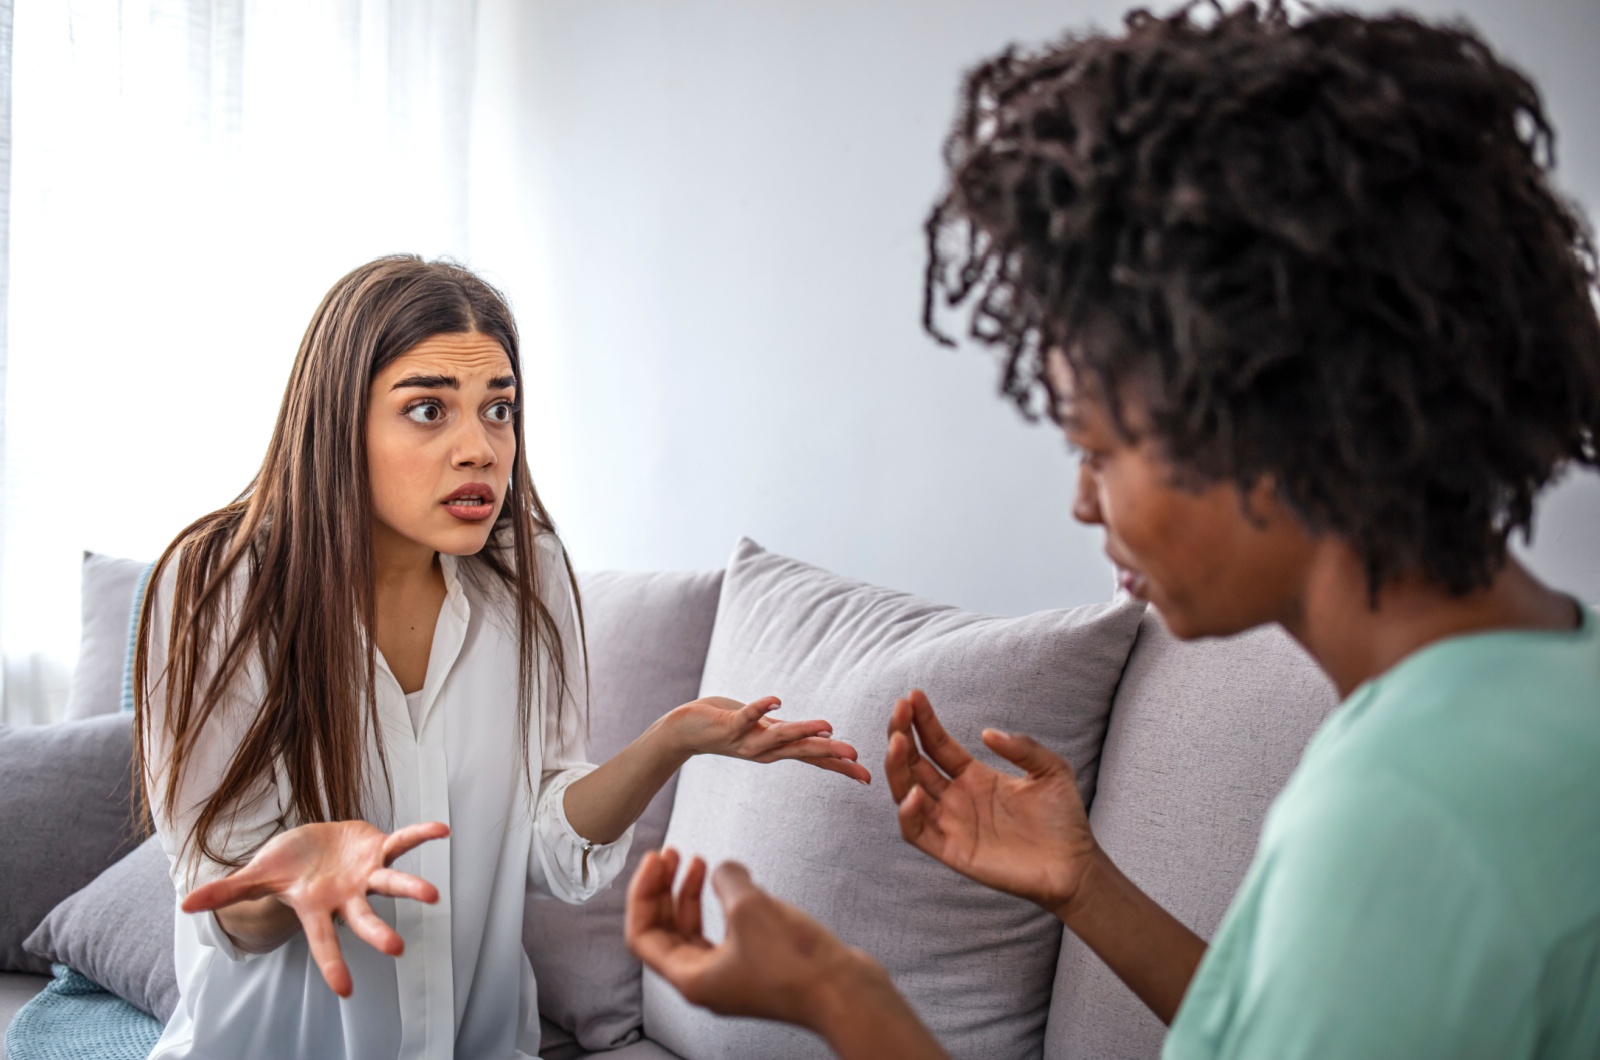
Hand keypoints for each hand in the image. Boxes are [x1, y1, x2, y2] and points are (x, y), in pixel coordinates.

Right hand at [182, 820, 447, 996]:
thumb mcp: (257, 876)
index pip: (324, 942)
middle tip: (397, 949)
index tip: (346, 991)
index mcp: (318, 908)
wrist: (309, 843)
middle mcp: (347, 897)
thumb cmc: (286, 866)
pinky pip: (403, 842)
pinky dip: (420, 835)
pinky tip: (442, 830)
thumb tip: (185, 907)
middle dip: (378, 933)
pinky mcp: (379, 848)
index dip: (333, 964)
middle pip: (364, 918)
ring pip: (391, 882)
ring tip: (433, 896)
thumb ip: (228, 891)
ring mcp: (366, 874)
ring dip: (411, 887)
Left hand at [625, 848, 876, 1029]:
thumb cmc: (796, 963)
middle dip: (664, 890)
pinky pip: (724, 932)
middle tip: (672, 854)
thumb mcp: (749, 907)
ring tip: (698, 861)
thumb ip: (726, 879)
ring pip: (694, 931)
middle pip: (665, 932)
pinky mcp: (757, 967)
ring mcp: (732, 976)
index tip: (656, 859)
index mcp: (691, 978)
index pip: (642, 935)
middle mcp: (705, 982)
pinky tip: (735, 882)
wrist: (845, 992)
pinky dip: (719, 904)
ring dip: (689, 894)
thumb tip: (725, 870)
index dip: (643, 893)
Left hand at [667, 695, 870, 783]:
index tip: (866, 778)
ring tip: (828, 728)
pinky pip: (747, 715)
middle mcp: (764, 750)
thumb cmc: (729, 725)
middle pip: (802, 752)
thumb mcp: (765, 732)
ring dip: (803, 732)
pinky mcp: (729, 725)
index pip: (814, 759)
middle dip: (830, 755)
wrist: (684, 731)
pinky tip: (777, 700)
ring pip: (780, 736)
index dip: (840, 767)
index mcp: (775, 750)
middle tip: (856, 759)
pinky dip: (761, 707)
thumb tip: (821, 734)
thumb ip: (789, 734)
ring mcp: (746, 739)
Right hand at [885, 689, 1097, 915]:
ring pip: (906, 791)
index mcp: (973, 775)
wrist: (1074, 866)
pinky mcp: (951, 850)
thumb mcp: (1052, 771)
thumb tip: (987, 732)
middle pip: (914, 762)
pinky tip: (915, 792)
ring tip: (898, 741)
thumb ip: (1023, 748)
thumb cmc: (1063, 819)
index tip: (914, 695)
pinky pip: (916, 831)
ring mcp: (950, 823)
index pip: (937, 744)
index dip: (923, 720)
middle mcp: (956, 797)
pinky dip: (908, 813)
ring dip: (897, 766)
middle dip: (902, 734)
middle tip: (899, 709)